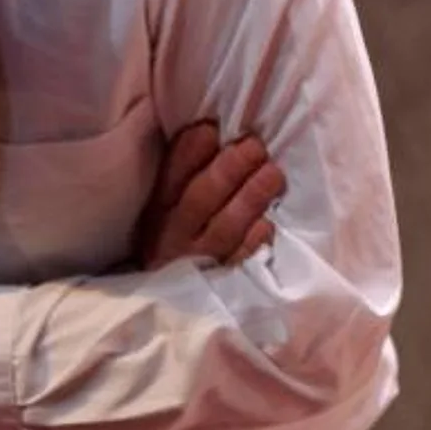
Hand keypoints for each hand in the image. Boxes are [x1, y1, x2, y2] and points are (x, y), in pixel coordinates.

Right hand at [133, 121, 284, 270]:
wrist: (168, 301)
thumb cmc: (175, 237)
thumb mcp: (166, 207)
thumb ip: (184, 173)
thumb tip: (211, 130)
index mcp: (157, 209)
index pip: (170, 175)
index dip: (190, 151)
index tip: (212, 128)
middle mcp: (173, 233)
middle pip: (200, 197)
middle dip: (229, 168)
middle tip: (254, 145)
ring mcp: (197, 259)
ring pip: (224, 227)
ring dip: (250, 198)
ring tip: (273, 173)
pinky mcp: (219, 281)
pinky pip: (237, 261)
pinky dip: (252, 241)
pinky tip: (268, 222)